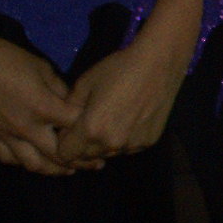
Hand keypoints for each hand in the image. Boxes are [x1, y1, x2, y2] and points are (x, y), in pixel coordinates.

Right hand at [0, 0, 82, 173]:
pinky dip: (23, 163)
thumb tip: (75, 106)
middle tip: (96, 164)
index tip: (102, 135)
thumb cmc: (7, 58)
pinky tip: (33, 161)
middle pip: (60, 156)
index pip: (76, 128)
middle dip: (81, 162)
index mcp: (43, 108)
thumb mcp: (42, 68)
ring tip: (68, 170)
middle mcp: (26, 128)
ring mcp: (6, 135)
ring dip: (54, 170)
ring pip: (34, 165)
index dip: (91, 131)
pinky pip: (8, 159)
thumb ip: (61, 91)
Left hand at [53, 41, 184, 166]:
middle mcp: (112, 143)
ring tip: (111, 120)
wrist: (158, 64)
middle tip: (89, 124)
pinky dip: (124, 139)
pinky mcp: (149, 142)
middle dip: (83, 145)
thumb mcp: (83, 84)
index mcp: (91, 129)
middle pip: (87, 158)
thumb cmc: (117, 69)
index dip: (64, 143)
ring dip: (104, 144)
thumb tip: (64, 125)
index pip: (66, 154)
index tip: (68, 131)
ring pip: (109, 154)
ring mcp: (133, 145)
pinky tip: (130, 119)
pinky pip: (128, 148)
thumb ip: (68, 109)